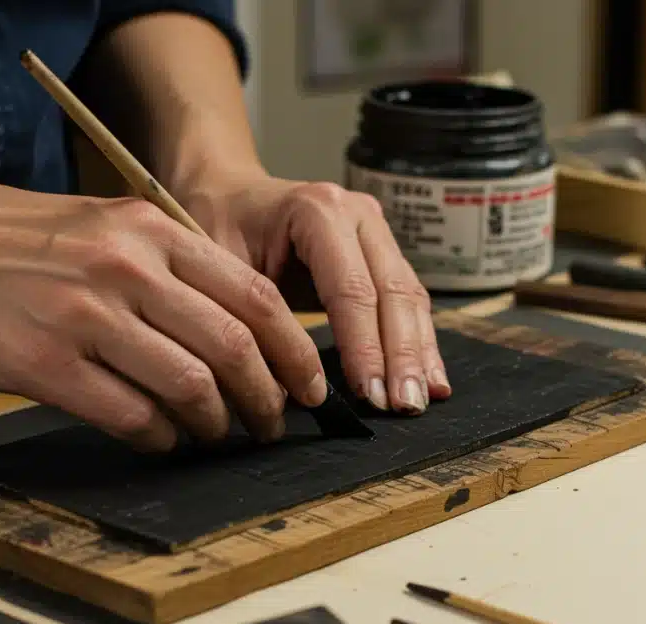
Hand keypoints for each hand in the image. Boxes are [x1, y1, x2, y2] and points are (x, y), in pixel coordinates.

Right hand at [0, 178, 328, 451]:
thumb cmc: (8, 237)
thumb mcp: (102, 223)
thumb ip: (168, 265)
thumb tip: (233, 328)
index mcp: (151, 231)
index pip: (255, 297)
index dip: (293, 350)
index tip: (307, 383)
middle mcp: (129, 269)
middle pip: (235, 348)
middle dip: (268, 399)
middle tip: (273, 423)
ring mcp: (87, 317)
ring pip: (191, 387)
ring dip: (217, 425)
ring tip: (217, 435)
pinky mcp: (47, 366)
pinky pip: (132, 416)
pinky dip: (160, 437)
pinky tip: (161, 438)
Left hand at [181, 173, 451, 414]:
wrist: (228, 193)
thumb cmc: (217, 228)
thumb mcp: (220, 269)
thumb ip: (254, 320)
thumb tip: (291, 391)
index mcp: (316, 210)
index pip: (351, 289)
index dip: (364, 347)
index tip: (369, 396)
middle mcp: (357, 214)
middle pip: (392, 292)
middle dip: (401, 356)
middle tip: (405, 408)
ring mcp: (376, 230)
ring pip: (409, 296)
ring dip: (417, 353)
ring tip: (422, 400)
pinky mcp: (382, 252)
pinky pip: (407, 299)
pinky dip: (417, 341)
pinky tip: (429, 379)